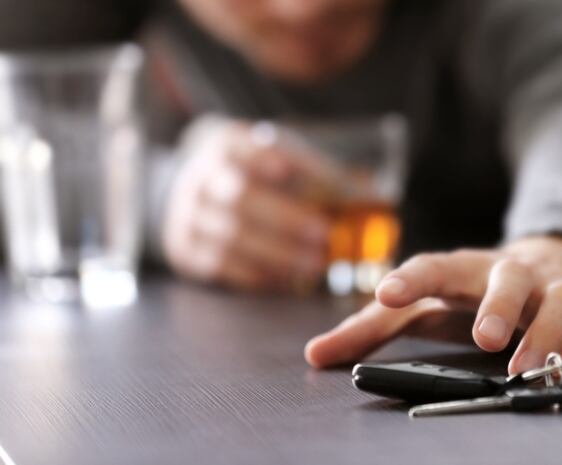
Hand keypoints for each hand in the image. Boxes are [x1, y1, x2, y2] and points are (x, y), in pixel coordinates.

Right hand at [163, 120, 333, 291]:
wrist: (192, 190)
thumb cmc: (252, 174)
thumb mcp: (273, 157)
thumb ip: (310, 171)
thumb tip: (364, 191)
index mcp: (224, 147)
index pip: (238, 150)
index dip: (259, 158)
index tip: (286, 169)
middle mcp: (200, 180)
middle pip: (239, 198)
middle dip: (285, 219)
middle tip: (323, 234)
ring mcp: (188, 216)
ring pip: (231, 238)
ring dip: (278, 253)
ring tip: (315, 263)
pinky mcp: (186, 250)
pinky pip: (221, 266)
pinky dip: (255, 274)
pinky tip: (286, 278)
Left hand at [305, 236, 561, 374]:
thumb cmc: (482, 290)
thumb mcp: (430, 304)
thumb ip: (374, 329)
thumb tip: (315, 354)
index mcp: (468, 270)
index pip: (437, 267)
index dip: (412, 279)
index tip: (388, 294)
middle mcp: (515, 274)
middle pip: (508, 278)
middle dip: (498, 305)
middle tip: (484, 337)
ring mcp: (559, 289)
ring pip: (559, 301)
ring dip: (545, 333)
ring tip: (524, 366)